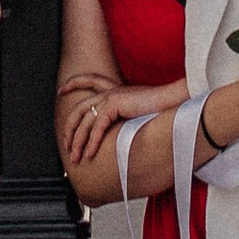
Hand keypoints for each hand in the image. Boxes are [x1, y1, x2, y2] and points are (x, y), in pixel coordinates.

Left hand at [57, 78, 180, 167]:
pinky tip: (89, 155)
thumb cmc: (163, 110)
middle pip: (80, 108)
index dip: (74, 84)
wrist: (176, 102)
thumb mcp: (138, 115)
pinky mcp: (115, 104)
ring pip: (85, 120)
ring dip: (78, 141)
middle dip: (70, 128)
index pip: (90, 80)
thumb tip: (118, 136)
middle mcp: (110, 91)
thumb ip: (125, 120)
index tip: (62, 89)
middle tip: (66, 144)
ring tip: (75, 157)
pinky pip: (96, 127)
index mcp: (116, 90)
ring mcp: (111, 96)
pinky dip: (91, 143)